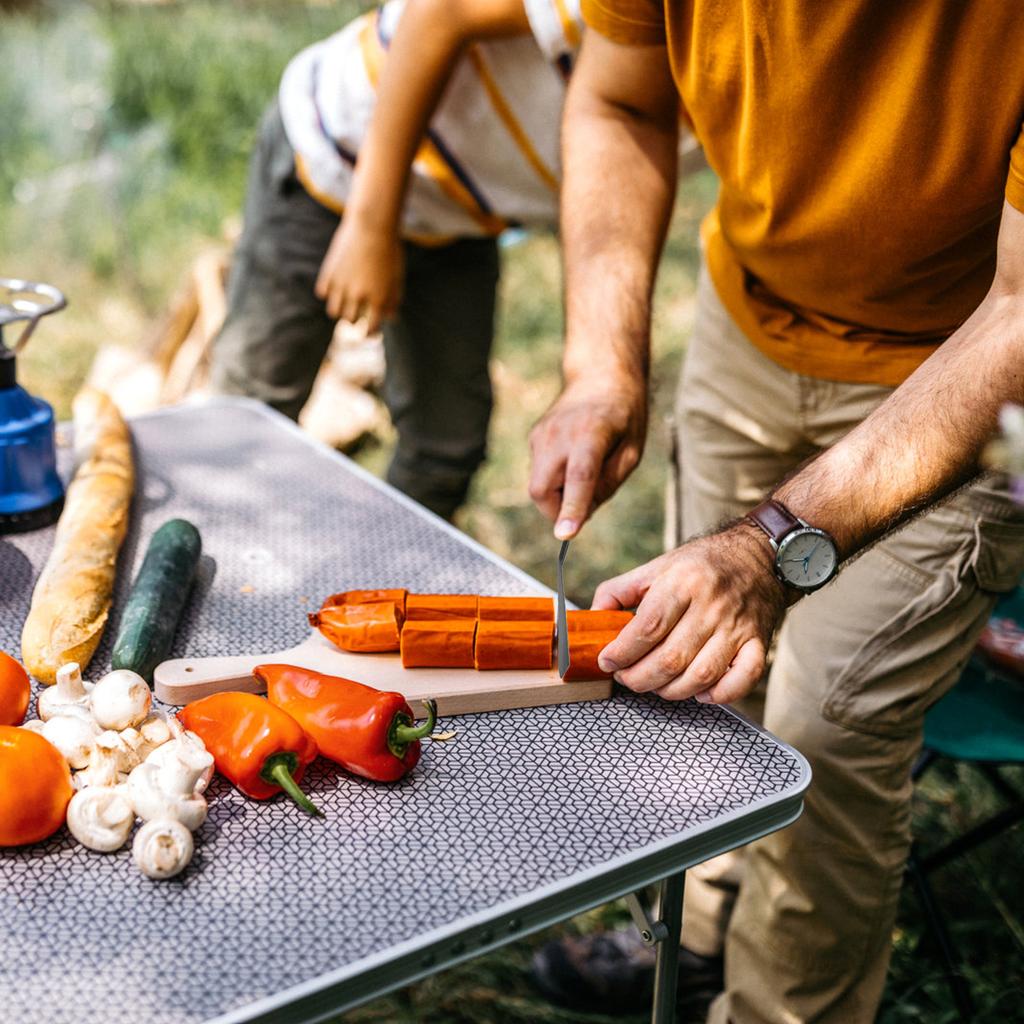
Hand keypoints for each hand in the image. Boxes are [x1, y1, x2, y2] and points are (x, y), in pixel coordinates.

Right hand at [315, 218, 402, 332]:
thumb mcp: (396, 276)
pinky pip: (323, 293)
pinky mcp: (329, 273)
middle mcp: (358, 296)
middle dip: (354, 320)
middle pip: (350, 321)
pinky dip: (328, 293)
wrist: (372, 225)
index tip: (368, 332)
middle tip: (355, 314)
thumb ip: (393, 299)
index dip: (369, 333)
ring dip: (339, 309)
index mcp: (378, 299)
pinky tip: (334, 286)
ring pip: (334, 311)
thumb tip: (390, 318)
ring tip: (343, 303)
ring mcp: (342, 285)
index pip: (371, 328)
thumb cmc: (389, 250)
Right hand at [528, 374, 646, 538]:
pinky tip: (573, 458)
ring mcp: (541, 435)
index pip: (578, 478)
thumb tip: (581, 514)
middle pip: (542, 490)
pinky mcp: (534, 437)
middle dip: (557, 510)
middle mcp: (559, 434)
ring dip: (558, 493)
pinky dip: (555, 478)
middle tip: (584, 502)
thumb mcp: (632, 451)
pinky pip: (539, 472)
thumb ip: (609, 483)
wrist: (600, 375)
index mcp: (591, 434)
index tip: (564, 536)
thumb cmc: (624, 416)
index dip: (571, 508)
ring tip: (585, 470)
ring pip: (538, 485)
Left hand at [592, 523, 787, 703]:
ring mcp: (738, 627)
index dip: (622, 653)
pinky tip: (698, 692)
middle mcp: (712, 605)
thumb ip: (619, 591)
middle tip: (626, 678)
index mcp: (683, 582)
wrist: (758, 556)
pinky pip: (741, 680)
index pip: (648, 628)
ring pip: (700, 675)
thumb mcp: (656, 567)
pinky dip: (717, 694)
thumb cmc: (701, 564)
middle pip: (670, 658)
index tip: (607, 662)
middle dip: (639, 678)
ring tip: (655, 684)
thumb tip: (592, 618)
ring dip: (670, 690)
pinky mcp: (758, 643)